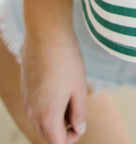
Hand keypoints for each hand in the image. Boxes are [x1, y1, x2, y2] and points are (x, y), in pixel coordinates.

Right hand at [21, 29, 87, 143]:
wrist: (46, 33)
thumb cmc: (66, 60)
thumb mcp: (79, 88)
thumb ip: (79, 113)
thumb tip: (78, 129)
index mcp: (46, 116)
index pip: (58, 143)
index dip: (73, 136)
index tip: (82, 119)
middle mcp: (32, 111)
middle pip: (47, 134)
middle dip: (63, 127)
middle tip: (77, 106)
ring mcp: (26, 99)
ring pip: (40, 119)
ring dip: (55, 114)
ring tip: (70, 91)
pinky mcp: (25, 86)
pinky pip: (36, 104)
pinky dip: (47, 102)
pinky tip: (59, 82)